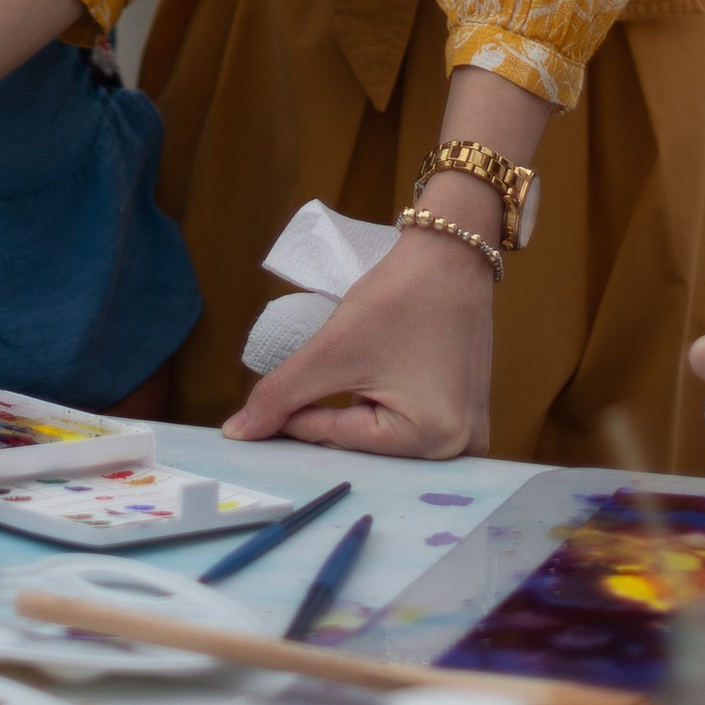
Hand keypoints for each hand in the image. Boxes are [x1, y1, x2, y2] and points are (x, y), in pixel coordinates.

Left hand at [227, 229, 496, 456]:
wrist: (450, 255)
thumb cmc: (399, 296)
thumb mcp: (332, 350)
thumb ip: (280, 394)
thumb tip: (238, 434)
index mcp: (431, 439)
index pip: (337, 439)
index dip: (291, 420)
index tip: (253, 417)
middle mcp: (457, 449)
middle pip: (363, 446)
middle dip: (325, 421)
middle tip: (284, 403)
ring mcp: (466, 435)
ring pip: (382, 437)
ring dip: (353, 416)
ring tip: (337, 381)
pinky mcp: (464, 416)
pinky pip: (407, 426)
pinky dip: (380, 410)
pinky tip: (366, 384)